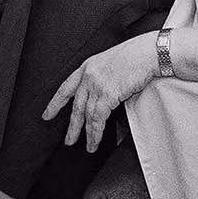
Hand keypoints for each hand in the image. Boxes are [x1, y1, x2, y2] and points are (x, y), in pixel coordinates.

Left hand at [44, 33, 159, 148]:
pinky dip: (97, 132)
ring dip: (88, 134)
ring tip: (88, 146)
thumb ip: (103, 79)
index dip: (55, 103)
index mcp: (88, 66)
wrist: (150, 52)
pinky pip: (98, 118)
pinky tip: (96, 139)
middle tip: (68, 140)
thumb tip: (105, 100)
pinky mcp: (108, 94)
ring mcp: (97, 85)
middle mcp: (89, 76)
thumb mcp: (112, 63)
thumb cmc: (137, 55)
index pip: (65, 88)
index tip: (47, 114)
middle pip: (76, 106)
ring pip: (87, 115)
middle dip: (72, 126)